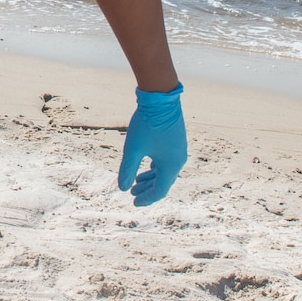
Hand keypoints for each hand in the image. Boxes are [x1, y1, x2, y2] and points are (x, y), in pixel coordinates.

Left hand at [117, 84, 186, 206]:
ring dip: (150, 178)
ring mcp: (179, 149)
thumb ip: (127, 170)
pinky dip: (156, 167)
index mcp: (171, 165)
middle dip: (147, 189)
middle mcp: (179, 159)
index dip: (147, 199)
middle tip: (131, 193)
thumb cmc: (146, 124)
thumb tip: (122, 189)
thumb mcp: (133, 149)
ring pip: (165, 170)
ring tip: (136, 182)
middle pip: (163, 181)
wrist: (161, 98)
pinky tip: (147, 166)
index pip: (160, 190)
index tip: (133, 202)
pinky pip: (166, 160)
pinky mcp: (176, 140)